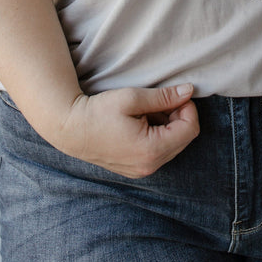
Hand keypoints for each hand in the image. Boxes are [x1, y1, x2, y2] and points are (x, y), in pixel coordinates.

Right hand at [57, 83, 199, 177]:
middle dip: (179, 116)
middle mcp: (149, 166)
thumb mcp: (132, 98)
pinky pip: (159, 152)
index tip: (175, 94)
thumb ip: (164, 97)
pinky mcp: (136, 170)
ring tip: (148, 111)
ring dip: (169, 126)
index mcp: (151, 149)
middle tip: (161, 100)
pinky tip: (142, 122)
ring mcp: (142, 171)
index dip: (188, 108)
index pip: (190, 129)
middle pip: (184, 139)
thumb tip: (189, 91)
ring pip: (173, 145)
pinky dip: (158, 135)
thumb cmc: (99, 112)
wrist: (70, 130)